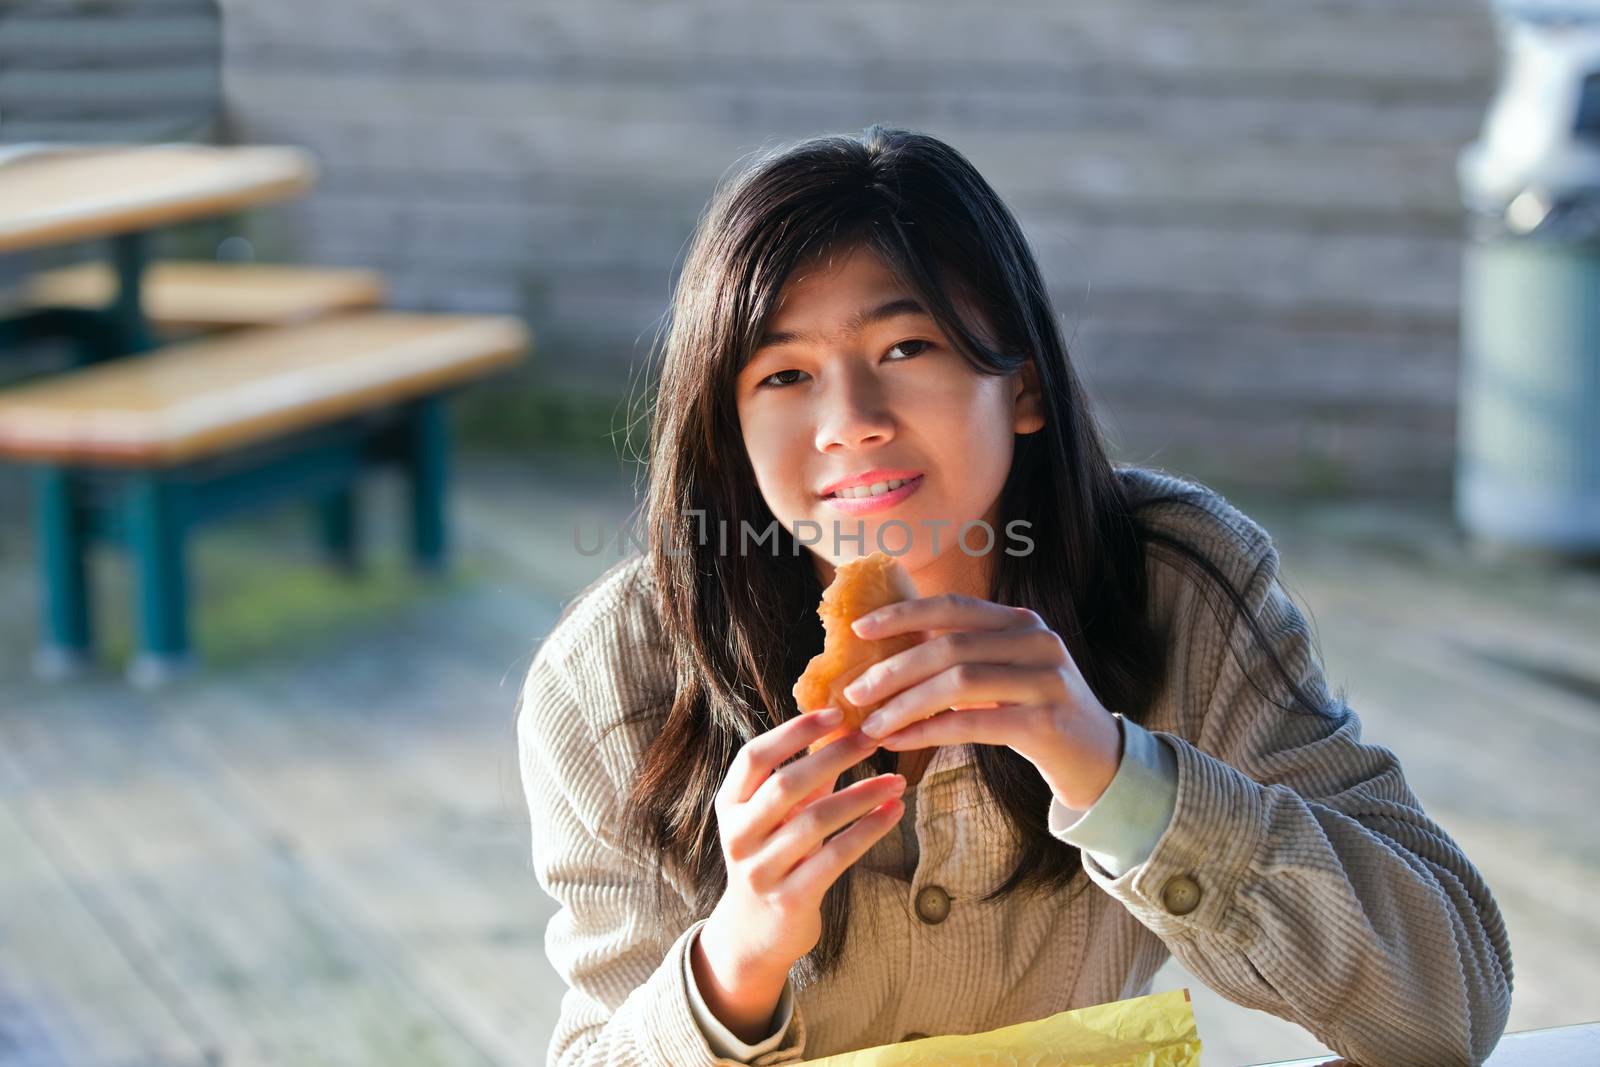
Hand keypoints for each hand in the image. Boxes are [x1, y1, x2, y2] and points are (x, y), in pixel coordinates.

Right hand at [701, 709, 904, 986]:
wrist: (755, 933)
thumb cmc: (774, 858)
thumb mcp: (778, 817)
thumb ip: (804, 777)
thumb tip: (844, 726)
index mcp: (730, 805)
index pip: (755, 757)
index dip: (794, 732)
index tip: (835, 712)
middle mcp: (739, 836)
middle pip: (787, 784)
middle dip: (834, 757)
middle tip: (874, 739)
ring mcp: (761, 870)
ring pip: (816, 821)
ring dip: (861, 796)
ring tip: (896, 781)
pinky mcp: (790, 899)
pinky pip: (836, 857)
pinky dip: (868, 831)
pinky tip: (893, 814)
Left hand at [841, 593, 1121, 810]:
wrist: (1100, 760)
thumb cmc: (1035, 714)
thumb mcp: (1003, 675)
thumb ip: (960, 659)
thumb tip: (886, 659)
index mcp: (1021, 622)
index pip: (953, 607)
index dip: (903, 614)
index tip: (859, 629)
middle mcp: (1037, 641)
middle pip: (949, 646)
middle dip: (893, 669)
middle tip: (854, 691)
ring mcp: (1046, 680)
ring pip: (958, 683)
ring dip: (905, 704)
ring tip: (871, 725)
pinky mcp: (1047, 723)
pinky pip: (973, 724)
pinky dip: (929, 732)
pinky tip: (901, 742)